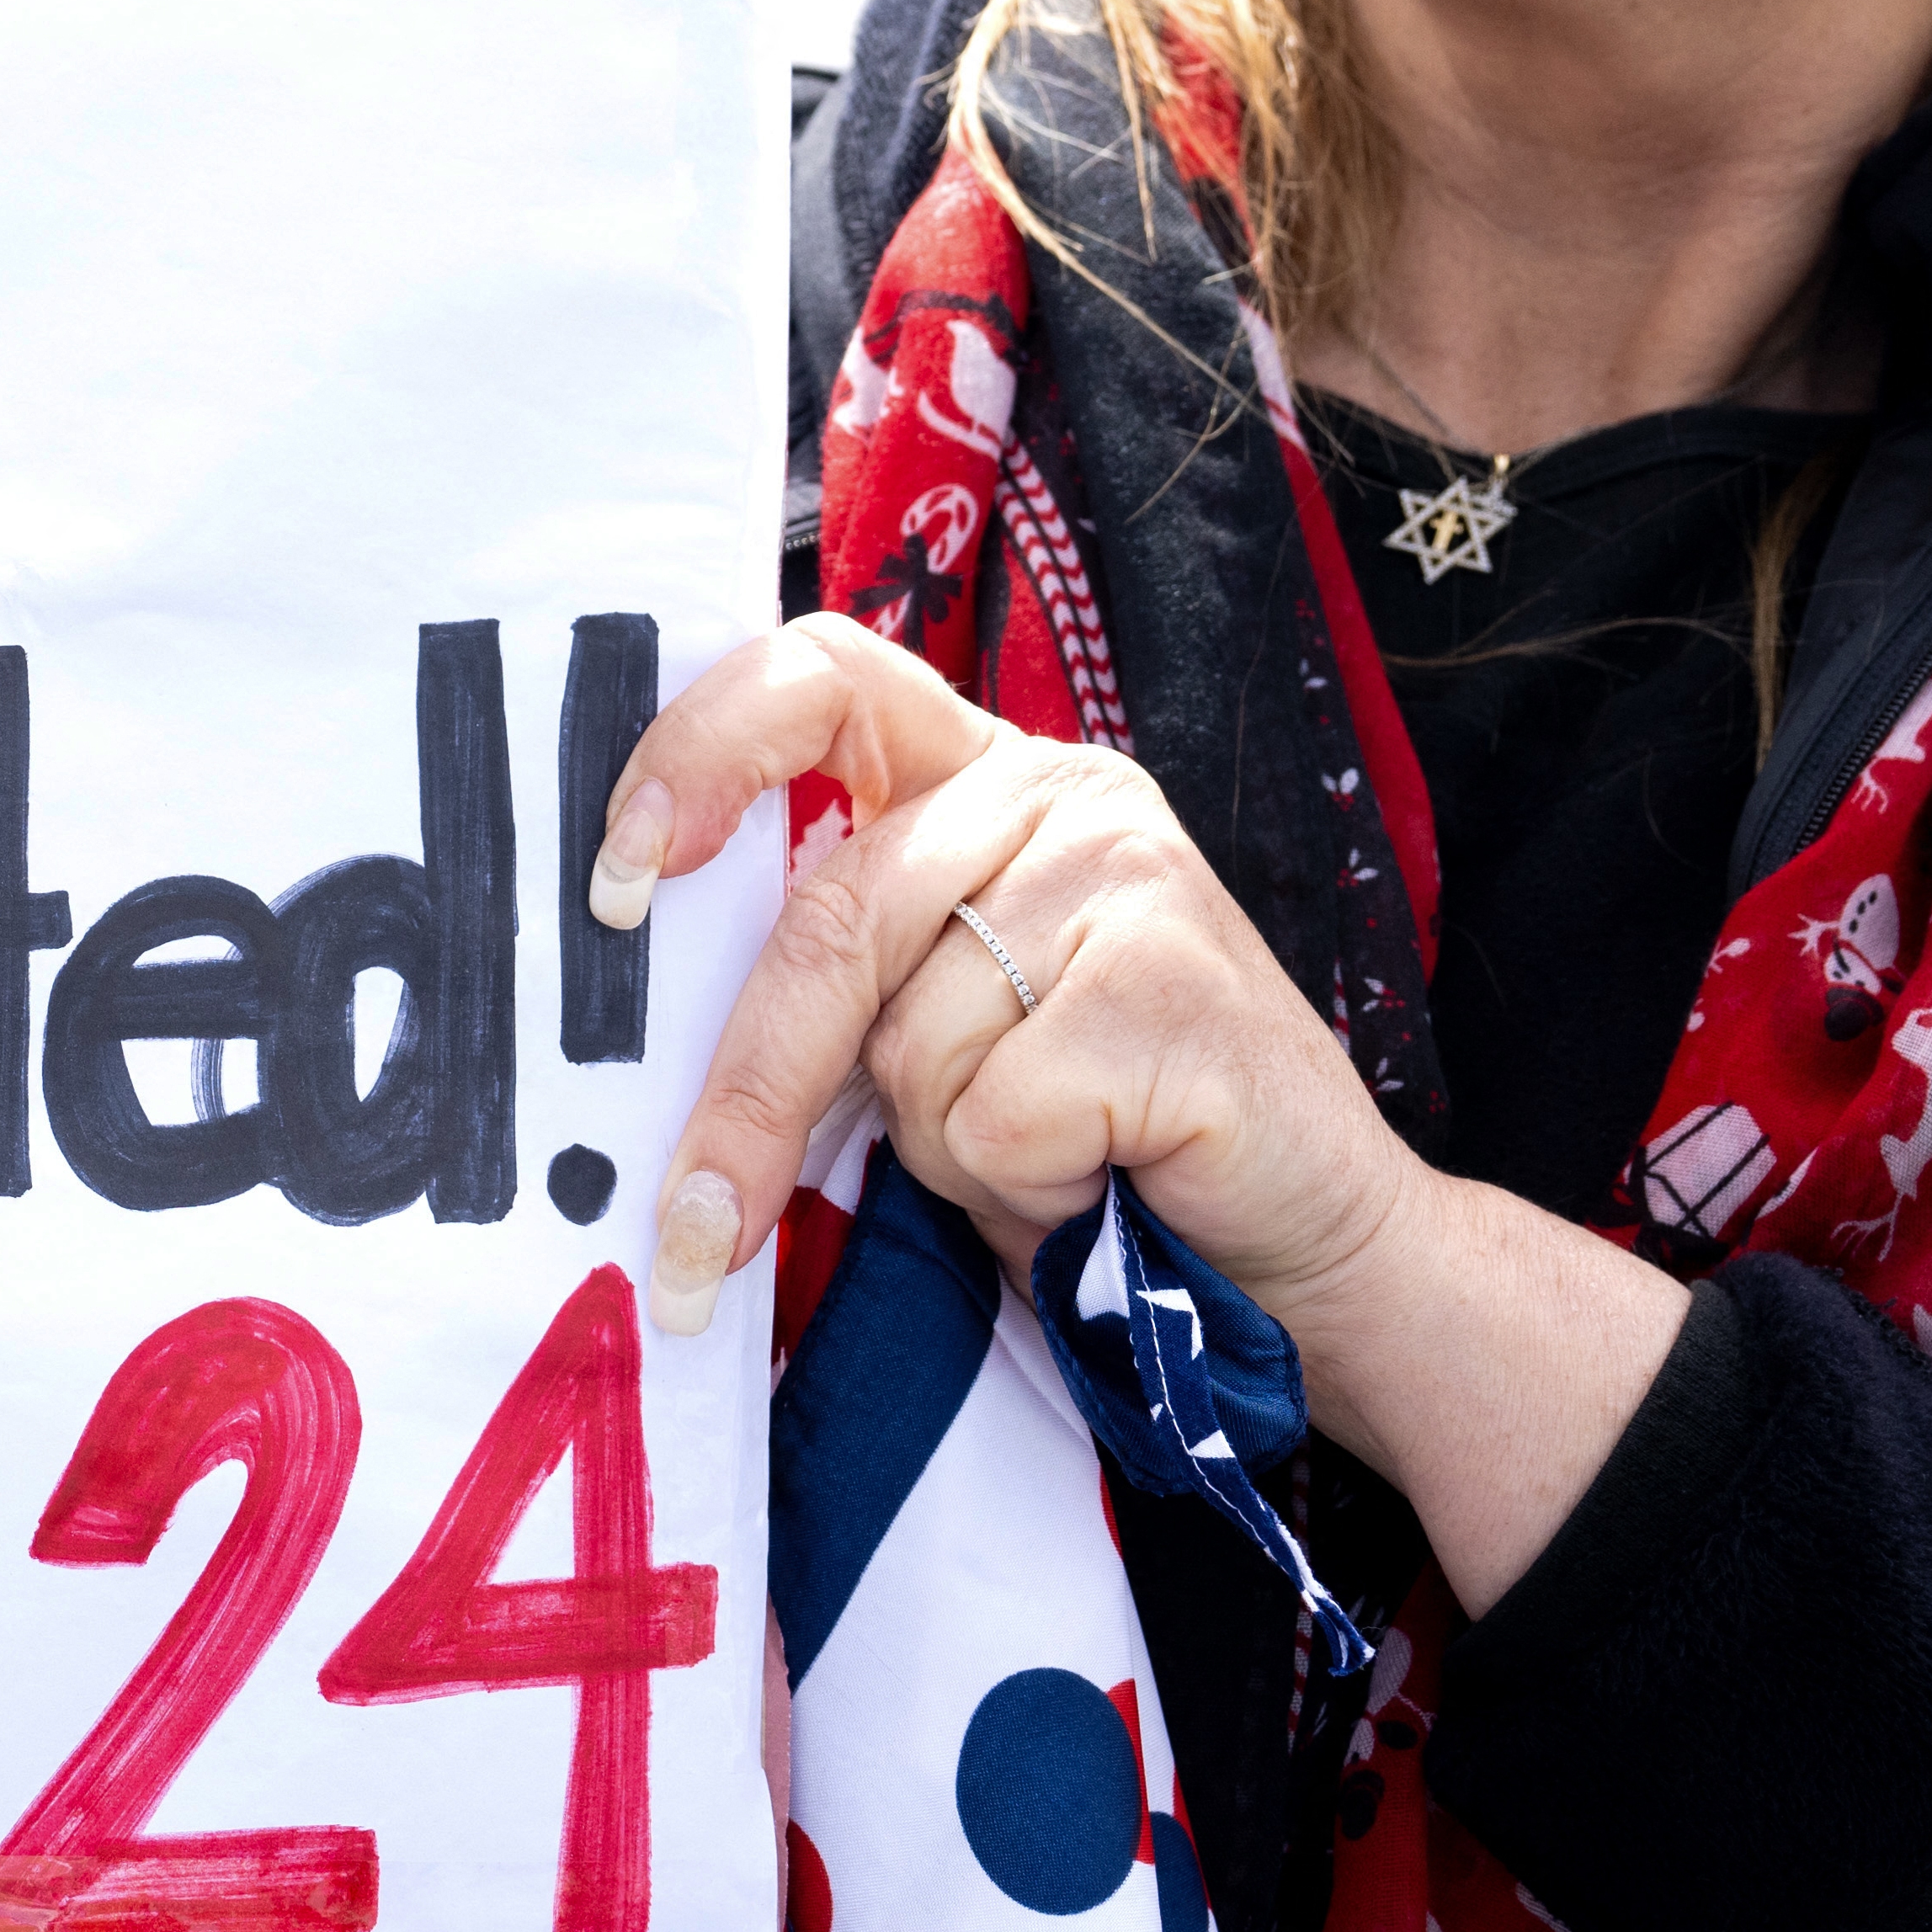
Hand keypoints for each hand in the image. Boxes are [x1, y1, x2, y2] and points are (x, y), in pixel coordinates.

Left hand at [591, 612, 1424, 1330]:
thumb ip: (843, 974)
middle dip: (751, 1096)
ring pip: (912, 1043)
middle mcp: (1054, 792)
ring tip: (1058, 1159)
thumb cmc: (1102, 1143)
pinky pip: (995, 1115)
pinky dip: (1027, 1188)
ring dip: (952, 1152)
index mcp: (983, 777)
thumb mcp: (945, 1026)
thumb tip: (634, 993)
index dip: (698, 749)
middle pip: (832, 920)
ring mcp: (1126, 873)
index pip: (819, 680)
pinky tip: (1112, 1177)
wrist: (1315, 1251)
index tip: (616, 875)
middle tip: (689, 1234)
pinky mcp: (1170, 981)